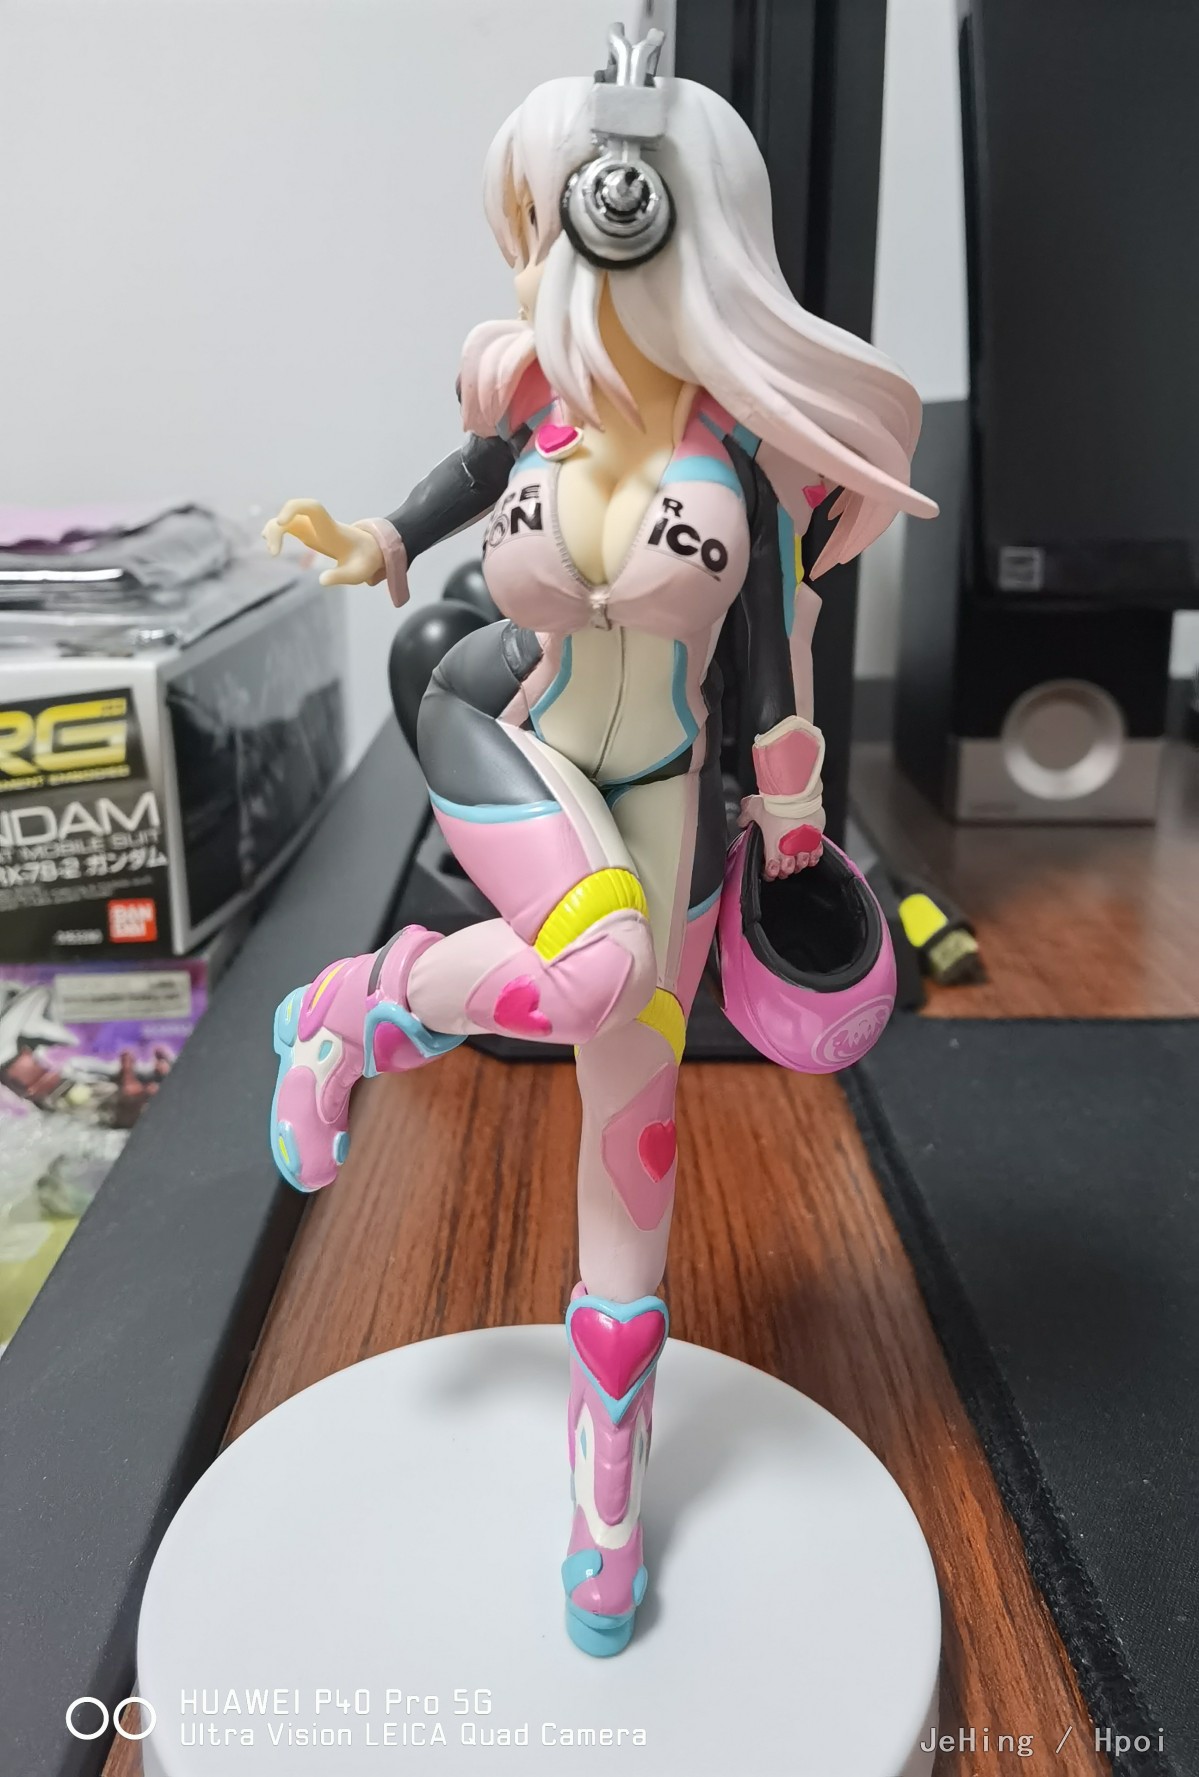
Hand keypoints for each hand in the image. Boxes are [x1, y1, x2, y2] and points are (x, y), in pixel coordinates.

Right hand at [262, 498, 384, 586]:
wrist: (368, 551)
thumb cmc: (364, 560)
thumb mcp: (356, 573)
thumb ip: (340, 577)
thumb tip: (322, 581)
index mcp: (330, 528)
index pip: (311, 507)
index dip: (293, 509)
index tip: (281, 523)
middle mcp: (317, 523)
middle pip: (291, 512)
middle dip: (276, 528)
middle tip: (274, 554)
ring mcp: (311, 526)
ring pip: (285, 518)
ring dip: (273, 531)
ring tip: (274, 553)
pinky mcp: (306, 532)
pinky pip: (286, 526)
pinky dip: (275, 532)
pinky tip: (272, 545)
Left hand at [738, 794, 824, 879]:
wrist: (795, 793)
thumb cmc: (776, 803)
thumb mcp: (754, 808)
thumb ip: (746, 817)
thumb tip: (742, 821)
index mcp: (774, 847)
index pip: (772, 871)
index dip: (770, 872)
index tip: (770, 869)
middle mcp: (790, 849)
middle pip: (790, 870)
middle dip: (786, 868)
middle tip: (784, 863)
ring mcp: (805, 844)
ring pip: (805, 862)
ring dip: (801, 861)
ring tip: (798, 856)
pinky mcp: (817, 835)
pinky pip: (818, 851)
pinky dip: (814, 853)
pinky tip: (811, 851)